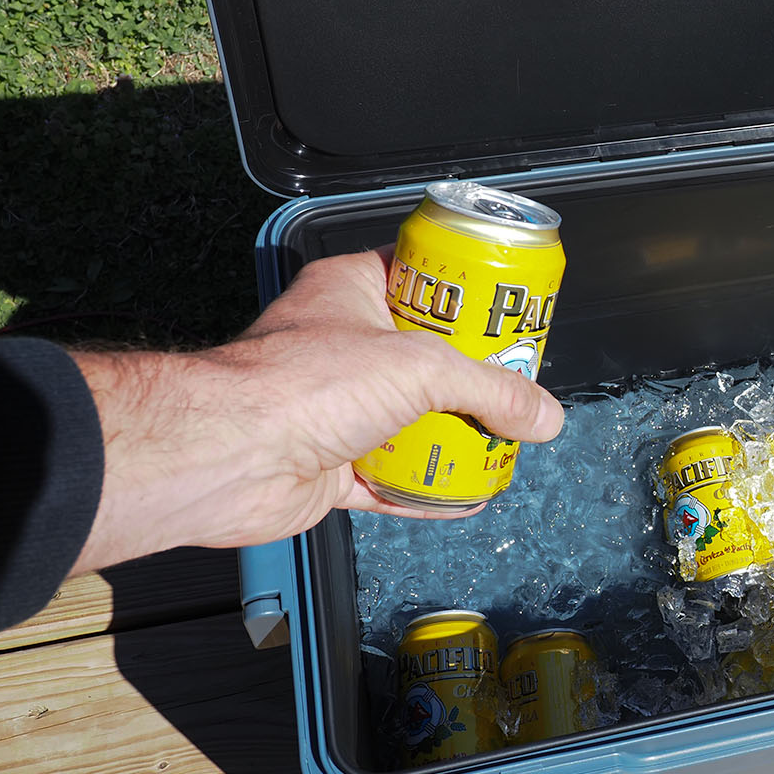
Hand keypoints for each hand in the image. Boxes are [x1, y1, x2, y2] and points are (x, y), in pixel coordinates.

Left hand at [68, 250, 562, 573]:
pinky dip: (426, 490)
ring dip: (451, 436)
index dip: (467, 293)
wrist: (229, 457)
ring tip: (503, 442)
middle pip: (423, 357)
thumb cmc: (301, 384)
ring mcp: (332, 407)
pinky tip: (466, 496)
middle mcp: (341, 344)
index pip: (422, 276)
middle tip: (518, 387)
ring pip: (408, 419)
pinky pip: (389, 478)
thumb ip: (491, 391)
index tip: (510, 312)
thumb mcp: (422, 369)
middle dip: (471, 378)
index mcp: (353, 290)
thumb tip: (544, 417)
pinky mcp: (328, 465)